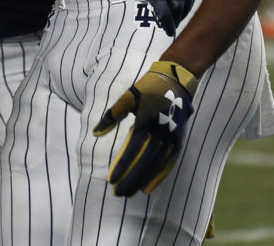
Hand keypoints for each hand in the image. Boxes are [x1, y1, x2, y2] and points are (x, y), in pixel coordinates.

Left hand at [93, 60, 197, 196]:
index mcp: (145, 121)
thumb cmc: (147, 88)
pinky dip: (159, 177)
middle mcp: (160, 133)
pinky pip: (169, 163)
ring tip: (129, 193)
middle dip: (130, 179)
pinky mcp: (179, 141)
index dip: (122, 166)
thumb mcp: (127, 97)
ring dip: (143, 181)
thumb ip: (111, 116)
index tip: (110, 180)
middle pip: (144, 162)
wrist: (175, 81)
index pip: (132, 149)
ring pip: (156, 166)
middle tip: (117, 193)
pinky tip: (148, 188)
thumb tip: (95, 133)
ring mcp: (172, 138)